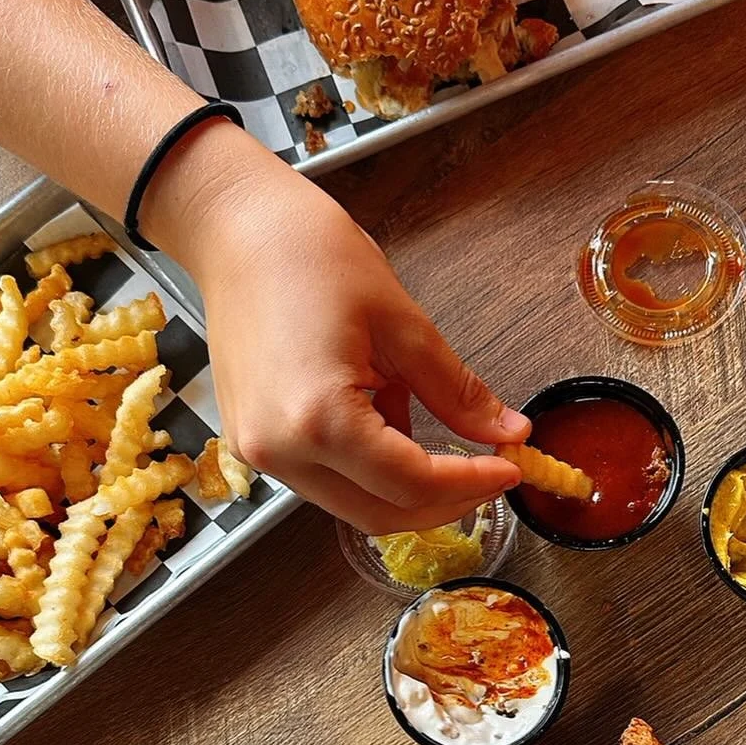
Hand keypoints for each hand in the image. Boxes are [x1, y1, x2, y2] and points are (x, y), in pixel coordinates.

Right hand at [146, 122, 528, 532]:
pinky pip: (325, 480)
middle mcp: (281, 450)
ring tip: (432, 431)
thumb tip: (506, 431)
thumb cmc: (307, 254)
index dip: (470, 483)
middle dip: (443, 503)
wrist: (235, 230)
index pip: (411, 483)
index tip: (510, 467)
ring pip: (353, 505)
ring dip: (406, 487)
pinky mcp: (253, 446)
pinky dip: (368, 469)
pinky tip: (386, 418)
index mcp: (318, 418)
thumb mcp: (401, 322)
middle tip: (489, 473)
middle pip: (380, 514)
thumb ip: (455, 391)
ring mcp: (260, 454)